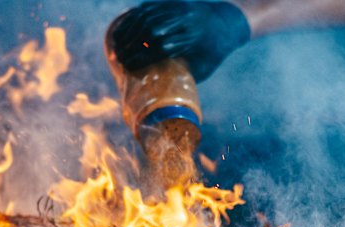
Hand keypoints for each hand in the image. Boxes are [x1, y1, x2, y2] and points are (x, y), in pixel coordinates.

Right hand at [110, 1, 250, 81]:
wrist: (227, 21)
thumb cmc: (213, 52)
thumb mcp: (203, 68)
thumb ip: (184, 78)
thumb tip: (161, 99)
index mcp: (193, 37)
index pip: (162, 46)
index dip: (141, 57)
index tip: (127, 67)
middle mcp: (184, 19)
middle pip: (151, 31)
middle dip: (131, 45)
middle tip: (118, 59)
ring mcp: (176, 8)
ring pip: (147, 18)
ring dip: (128, 33)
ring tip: (116, 48)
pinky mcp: (170, 2)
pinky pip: (146, 9)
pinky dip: (130, 20)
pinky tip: (120, 32)